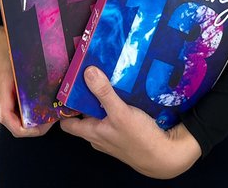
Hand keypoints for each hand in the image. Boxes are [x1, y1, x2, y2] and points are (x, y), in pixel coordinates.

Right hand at [0, 26, 53, 137]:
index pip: (7, 119)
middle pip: (15, 123)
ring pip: (16, 117)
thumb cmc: (4, 49)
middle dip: (34, 127)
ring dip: (33, 119)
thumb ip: (29, 72)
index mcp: (2, 91)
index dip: (24, 129)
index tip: (42, 127)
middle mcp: (1, 98)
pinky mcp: (7, 94)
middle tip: (52, 119)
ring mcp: (3, 97)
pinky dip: (29, 110)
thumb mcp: (17, 59)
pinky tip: (43, 102)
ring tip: (51, 112)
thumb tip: (50, 81)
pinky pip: (17, 108)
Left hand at [59, 67, 201, 178]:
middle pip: (84, 113)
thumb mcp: (120, 113)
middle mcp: (98, 134)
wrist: (164, 156)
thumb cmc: (139, 139)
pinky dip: (115, 102)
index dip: (63, 107)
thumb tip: (87, 72)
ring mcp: (112, 132)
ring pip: (100, 112)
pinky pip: (113, 114)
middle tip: (87, 72)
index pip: (67, 122)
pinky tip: (122, 88)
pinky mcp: (124, 130)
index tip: (64, 86)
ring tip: (104, 75)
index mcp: (91, 132)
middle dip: (84, 95)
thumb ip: (104, 93)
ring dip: (101, 97)